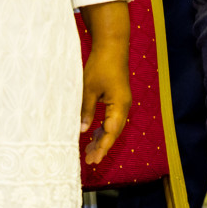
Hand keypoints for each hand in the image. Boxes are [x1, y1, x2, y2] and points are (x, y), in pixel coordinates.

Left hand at [79, 0, 132, 164]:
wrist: (112, 47)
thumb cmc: (101, 65)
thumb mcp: (89, 89)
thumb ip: (86, 110)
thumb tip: (82, 131)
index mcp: (119, 104)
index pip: (111, 132)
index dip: (102, 146)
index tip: (93, 159)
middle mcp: (123, 106)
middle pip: (114, 132)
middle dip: (102, 146)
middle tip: (89, 160)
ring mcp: (121, 102)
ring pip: (112, 126)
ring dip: (102, 139)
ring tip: (89, 152)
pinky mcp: (117, 99)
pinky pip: (111, 119)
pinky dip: (102, 128)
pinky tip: (92, 135)